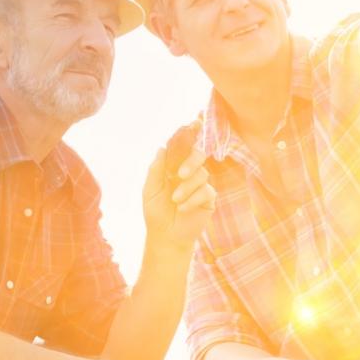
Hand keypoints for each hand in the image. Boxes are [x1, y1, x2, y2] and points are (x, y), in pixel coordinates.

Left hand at [142, 126, 215, 252]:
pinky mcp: (209, 198)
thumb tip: (162, 147)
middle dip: (191, 161)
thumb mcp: (150, 189)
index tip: (193, 123)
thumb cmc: (156, 212)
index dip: (189, 134)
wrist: (165, 236)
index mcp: (174, 167)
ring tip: (175, 201)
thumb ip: (156, 169)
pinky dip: (193, 199)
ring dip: (187, 187)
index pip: (182, 147)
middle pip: (198, 155)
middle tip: (178, 174)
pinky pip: (206, 191)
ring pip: (202, 174)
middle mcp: (189, 172)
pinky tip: (183, 208)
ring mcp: (200, 185)